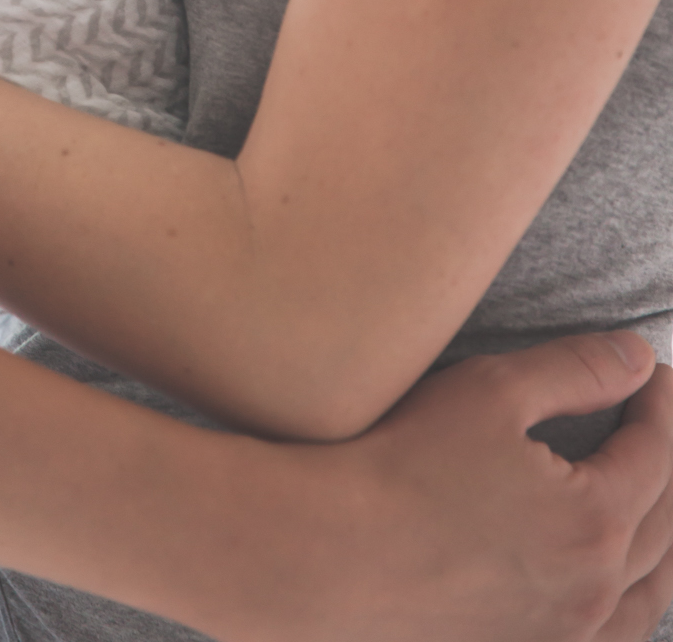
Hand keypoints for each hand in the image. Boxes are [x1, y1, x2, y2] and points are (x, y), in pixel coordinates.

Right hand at [304, 334, 672, 641]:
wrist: (333, 555)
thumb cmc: (405, 465)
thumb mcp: (493, 391)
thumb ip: (577, 370)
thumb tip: (640, 357)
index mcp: (595, 518)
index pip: (658, 452)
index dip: (661, 404)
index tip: (656, 373)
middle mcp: (596, 589)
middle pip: (667, 521)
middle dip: (670, 460)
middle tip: (658, 417)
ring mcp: (566, 635)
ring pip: (653, 590)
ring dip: (668, 536)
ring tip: (662, 499)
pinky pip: (617, 635)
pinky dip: (637, 601)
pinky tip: (623, 583)